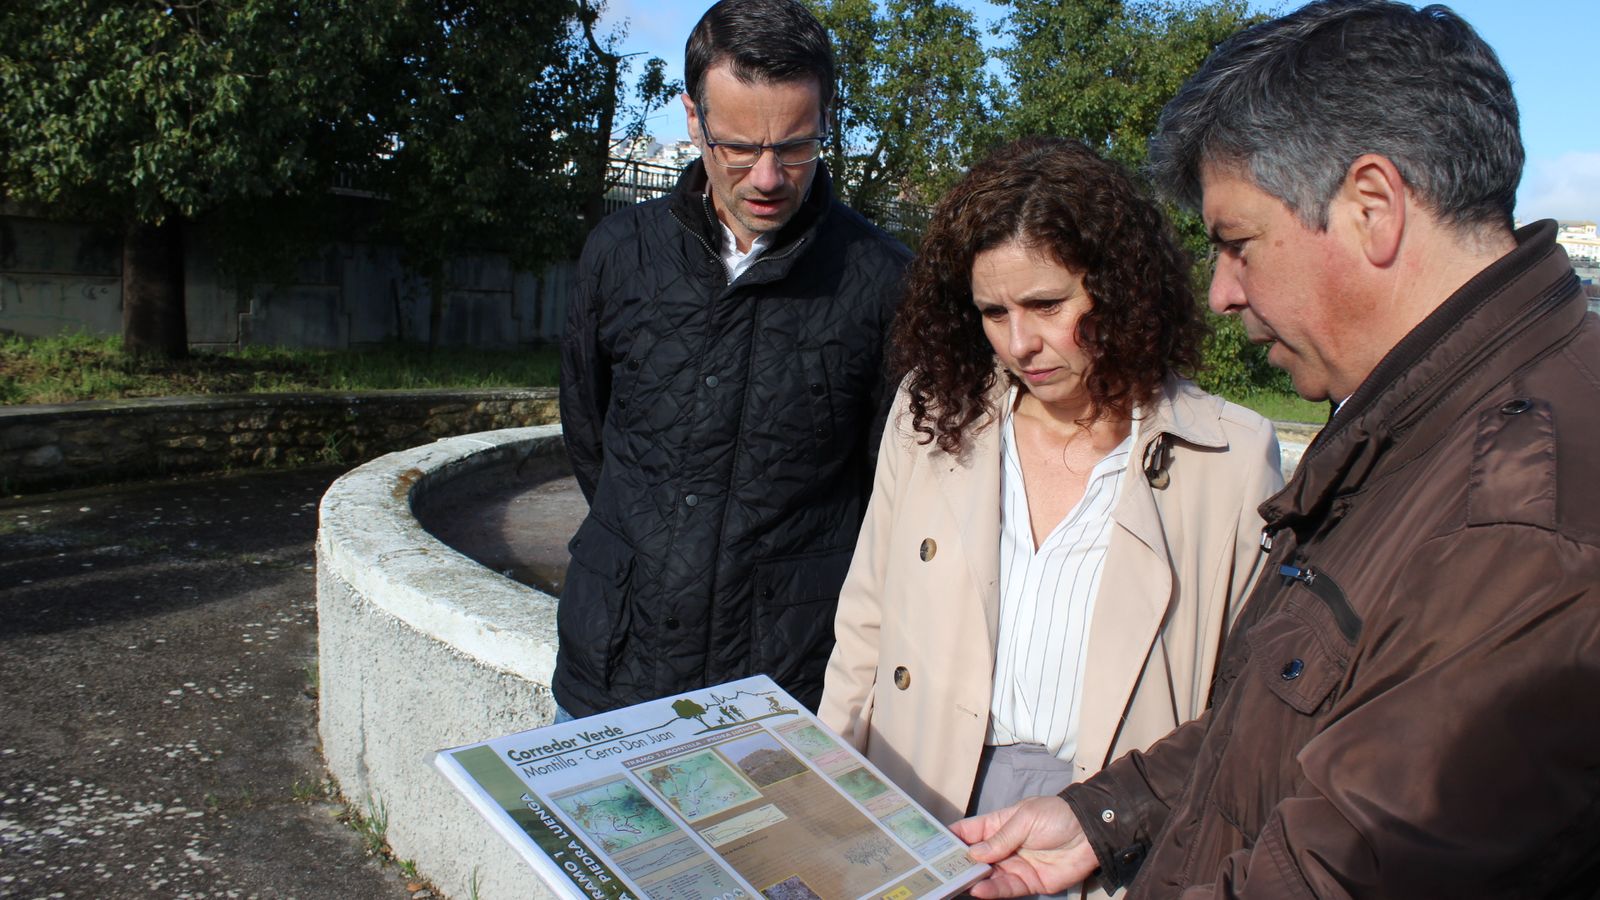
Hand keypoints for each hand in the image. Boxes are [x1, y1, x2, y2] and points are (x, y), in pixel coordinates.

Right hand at [950, 795, 1098, 897]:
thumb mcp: (1025, 818)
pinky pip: (1006, 889)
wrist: (1090, 833)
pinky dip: (992, 891)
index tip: (930, 847)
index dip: (951, 839)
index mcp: (998, 825)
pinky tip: (979, 890)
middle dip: (957, 865)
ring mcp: (1014, 866)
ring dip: (972, 880)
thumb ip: (1000, 838)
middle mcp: (1002, 848)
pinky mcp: (1028, 883)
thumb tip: (974, 854)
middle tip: (937, 873)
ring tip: (956, 884)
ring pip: (987, 877)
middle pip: (974, 859)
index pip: (969, 833)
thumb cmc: (1056, 816)